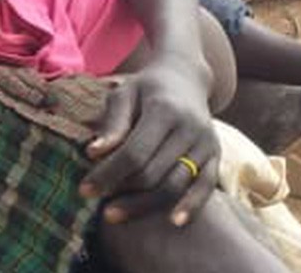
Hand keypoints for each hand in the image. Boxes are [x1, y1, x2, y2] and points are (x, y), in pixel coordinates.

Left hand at [81, 54, 219, 226]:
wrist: (186, 78)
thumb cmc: (147, 88)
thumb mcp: (124, 93)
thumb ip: (112, 123)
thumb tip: (93, 153)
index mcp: (165, 110)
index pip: (134, 153)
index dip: (107, 175)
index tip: (84, 190)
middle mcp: (190, 127)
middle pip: (153, 173)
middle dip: (121, 191)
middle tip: (95, 202)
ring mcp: (206, 143)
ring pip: (175, 186)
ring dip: (143, 205)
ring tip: (114, 215)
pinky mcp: (216, 155)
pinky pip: (205, 187)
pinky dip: (191, 206)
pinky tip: (173, 222)